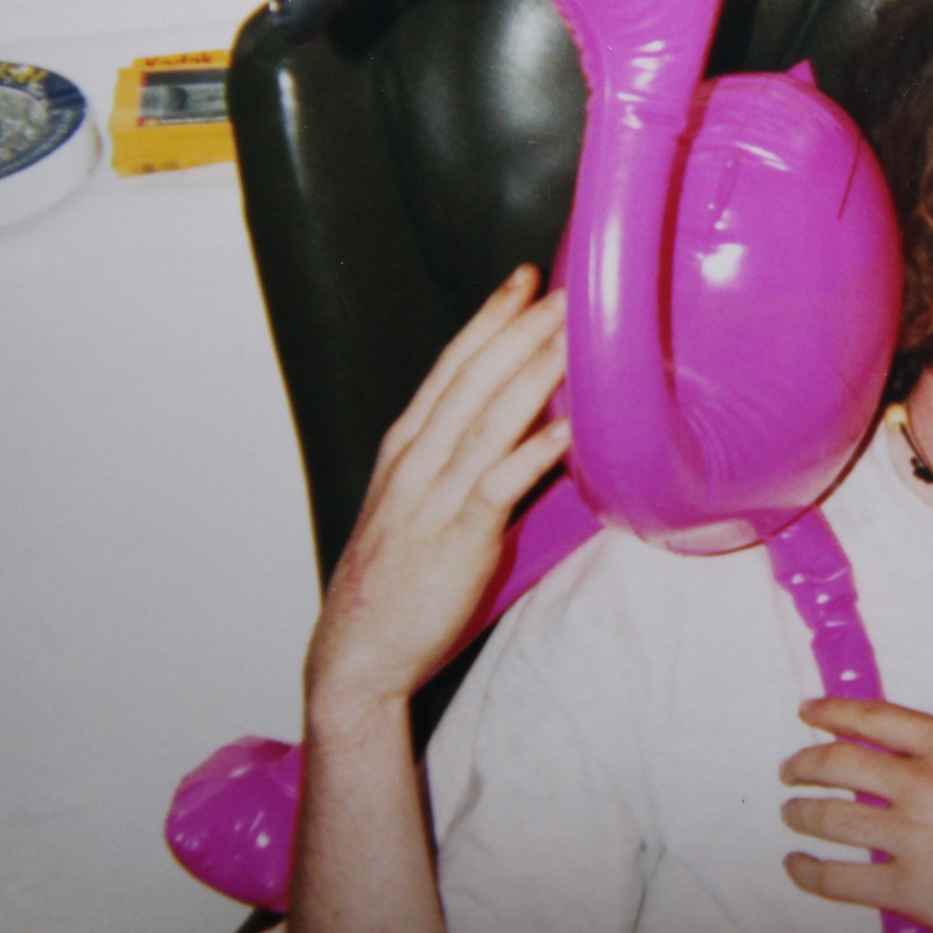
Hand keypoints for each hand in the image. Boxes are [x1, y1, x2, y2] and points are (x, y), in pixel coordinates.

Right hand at [305, 265, 569, 719]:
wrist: (358, 652)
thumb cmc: (396, 583)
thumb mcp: (420, 507)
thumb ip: (459, 464)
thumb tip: (516, 430)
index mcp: (406, 448)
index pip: (451, 368)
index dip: (488, 320)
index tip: (522, 280)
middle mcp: (417, 462)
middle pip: (472, 380)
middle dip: (518, 330)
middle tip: (562, 287)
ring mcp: (434, 498)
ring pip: (488, 420)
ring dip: (533, 374)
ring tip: (574, 336)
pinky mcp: (456, 539)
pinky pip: (497, 486)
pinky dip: (533, 454)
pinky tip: (567, 429)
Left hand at [780, 697, 932, 932]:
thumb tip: (884, 762)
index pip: (875, 718)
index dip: (832, 713)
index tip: (808, 713)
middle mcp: (929, 784)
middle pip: (840, 763)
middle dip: (805, 764)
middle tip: (792, 770)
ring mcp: (914, 838)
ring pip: (830, 817)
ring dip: (801, 813)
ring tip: (793, 813)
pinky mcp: (908, 890)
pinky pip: (837, 878)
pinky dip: (807, 870)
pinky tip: (798, 864)